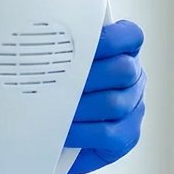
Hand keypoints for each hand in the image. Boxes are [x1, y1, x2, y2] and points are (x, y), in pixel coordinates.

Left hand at [53, 20, 146, 173]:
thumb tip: (40, 41)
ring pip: (113, 103)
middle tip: (55, 80)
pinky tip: (63, 132)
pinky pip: (108, 134)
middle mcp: (133, 78)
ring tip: (52, 108)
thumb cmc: (58, 88)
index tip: (81, 41)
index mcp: (123, 53)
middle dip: (86, 76)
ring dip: (79, 107)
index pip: (130, 37)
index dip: (110, 39)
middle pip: (122, 70)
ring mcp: (133, 108)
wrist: (59, 134)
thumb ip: (63, 50)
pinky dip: (82, 133)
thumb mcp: (62, 63)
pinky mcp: (127, 136)